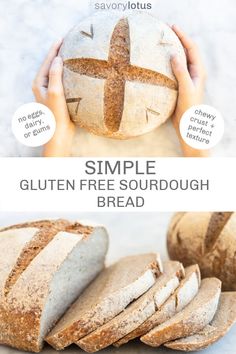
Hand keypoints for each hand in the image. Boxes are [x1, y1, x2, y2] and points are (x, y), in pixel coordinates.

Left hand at [32, 40, 75, 156]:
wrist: (60, 134)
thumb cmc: (56, 115)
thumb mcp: (55, 93)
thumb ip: (55, 75)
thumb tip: (57, 58)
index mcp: (39, 83)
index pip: (48, 61)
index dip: (54, 49)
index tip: (62, 38)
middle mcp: (44, 86)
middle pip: (52, 65)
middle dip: (59, 54)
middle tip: (69, 42)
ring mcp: (52, 92)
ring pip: (59, 73)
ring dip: (66, 64)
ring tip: (74, 54)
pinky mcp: (60, 98)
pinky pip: (65, 82)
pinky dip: (71, 75)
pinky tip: (79, 73)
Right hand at [170, 25, 208, 156]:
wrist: (187, 125)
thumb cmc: (189, 109)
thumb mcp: (186, 89)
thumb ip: (181, 72)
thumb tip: (174, 55)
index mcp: (198, 71)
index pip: (192, 48)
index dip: (183, 36)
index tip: (173, 27)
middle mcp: (194, 73)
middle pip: (187, 51)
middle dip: (178, 39)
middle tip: (166, 30)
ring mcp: (187, 79)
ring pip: (180, 59)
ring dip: (173, 50)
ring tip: (162, 42)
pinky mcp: (180, 85)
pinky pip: (174, 69)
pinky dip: (168, 62)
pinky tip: (159, 61)